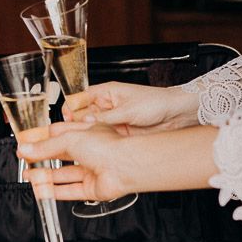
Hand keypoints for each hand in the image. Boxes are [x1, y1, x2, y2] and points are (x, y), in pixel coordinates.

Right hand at [17, 121, 132, 201]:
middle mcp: (89, 151)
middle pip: (60, 155)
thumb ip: (45, 147)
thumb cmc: (107, 146)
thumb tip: (26, 149)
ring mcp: (91, 170)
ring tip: (28, 176)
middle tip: (25, 161)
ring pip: (63, 175)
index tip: (26, 143)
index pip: (59, 134)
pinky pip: (70, 191)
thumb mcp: (69, 139)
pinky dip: (55, 192)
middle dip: (42, 159)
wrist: (125, 166)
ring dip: (45, 176)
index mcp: (86, 133)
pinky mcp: (92, 188)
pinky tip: (42, 190)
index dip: (42, 139)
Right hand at [63, 81, 199, 133]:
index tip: (65, 119)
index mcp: (106, 92)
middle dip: (72, 124)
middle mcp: (106, 106)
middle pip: (81, 115)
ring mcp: (112, 121)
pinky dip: (95, 143)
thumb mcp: (128, 109)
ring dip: (83, 135)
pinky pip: (101, 137)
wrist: (176, 115)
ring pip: (89, 128)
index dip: (70, 109)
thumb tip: (85, 122)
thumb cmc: (156, 102)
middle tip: (65, 134)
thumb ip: (105, 117)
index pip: (79, 99)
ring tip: (75, 143)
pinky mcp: (118, 134)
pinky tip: (91, 148)